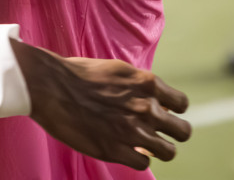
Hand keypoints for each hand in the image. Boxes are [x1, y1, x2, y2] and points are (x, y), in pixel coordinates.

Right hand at [12, 39, 189, 168]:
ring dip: (156, 150)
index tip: (162, 112)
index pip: (182, 104)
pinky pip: (143, 164)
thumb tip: (152, 98)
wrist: (51, 86)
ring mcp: (133, 132)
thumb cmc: (78, 74)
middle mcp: (146, 108)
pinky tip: (124, 151)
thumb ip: (139, 86)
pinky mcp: (116, 150)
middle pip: (183, 131)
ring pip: (168, 152)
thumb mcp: (117, 69)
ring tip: (141, 146)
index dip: (173, 110)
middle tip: (156, 133)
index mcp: (147, 84)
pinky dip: (136, 159)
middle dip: (172, 133)